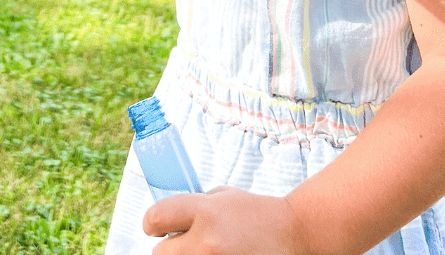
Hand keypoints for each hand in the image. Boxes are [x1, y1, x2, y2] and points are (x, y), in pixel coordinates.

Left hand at [144, 188, 306, 254]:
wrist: (293, 235)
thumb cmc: (254, 212)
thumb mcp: (222, 196)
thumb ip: (194, 206)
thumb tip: (168, 219)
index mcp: (205, 211)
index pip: (156, 217)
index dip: (152, 222)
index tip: (154, 226)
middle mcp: (208, 241)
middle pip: (160, 253)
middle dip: (167, 248)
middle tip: (177, 244)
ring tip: (200, 250)